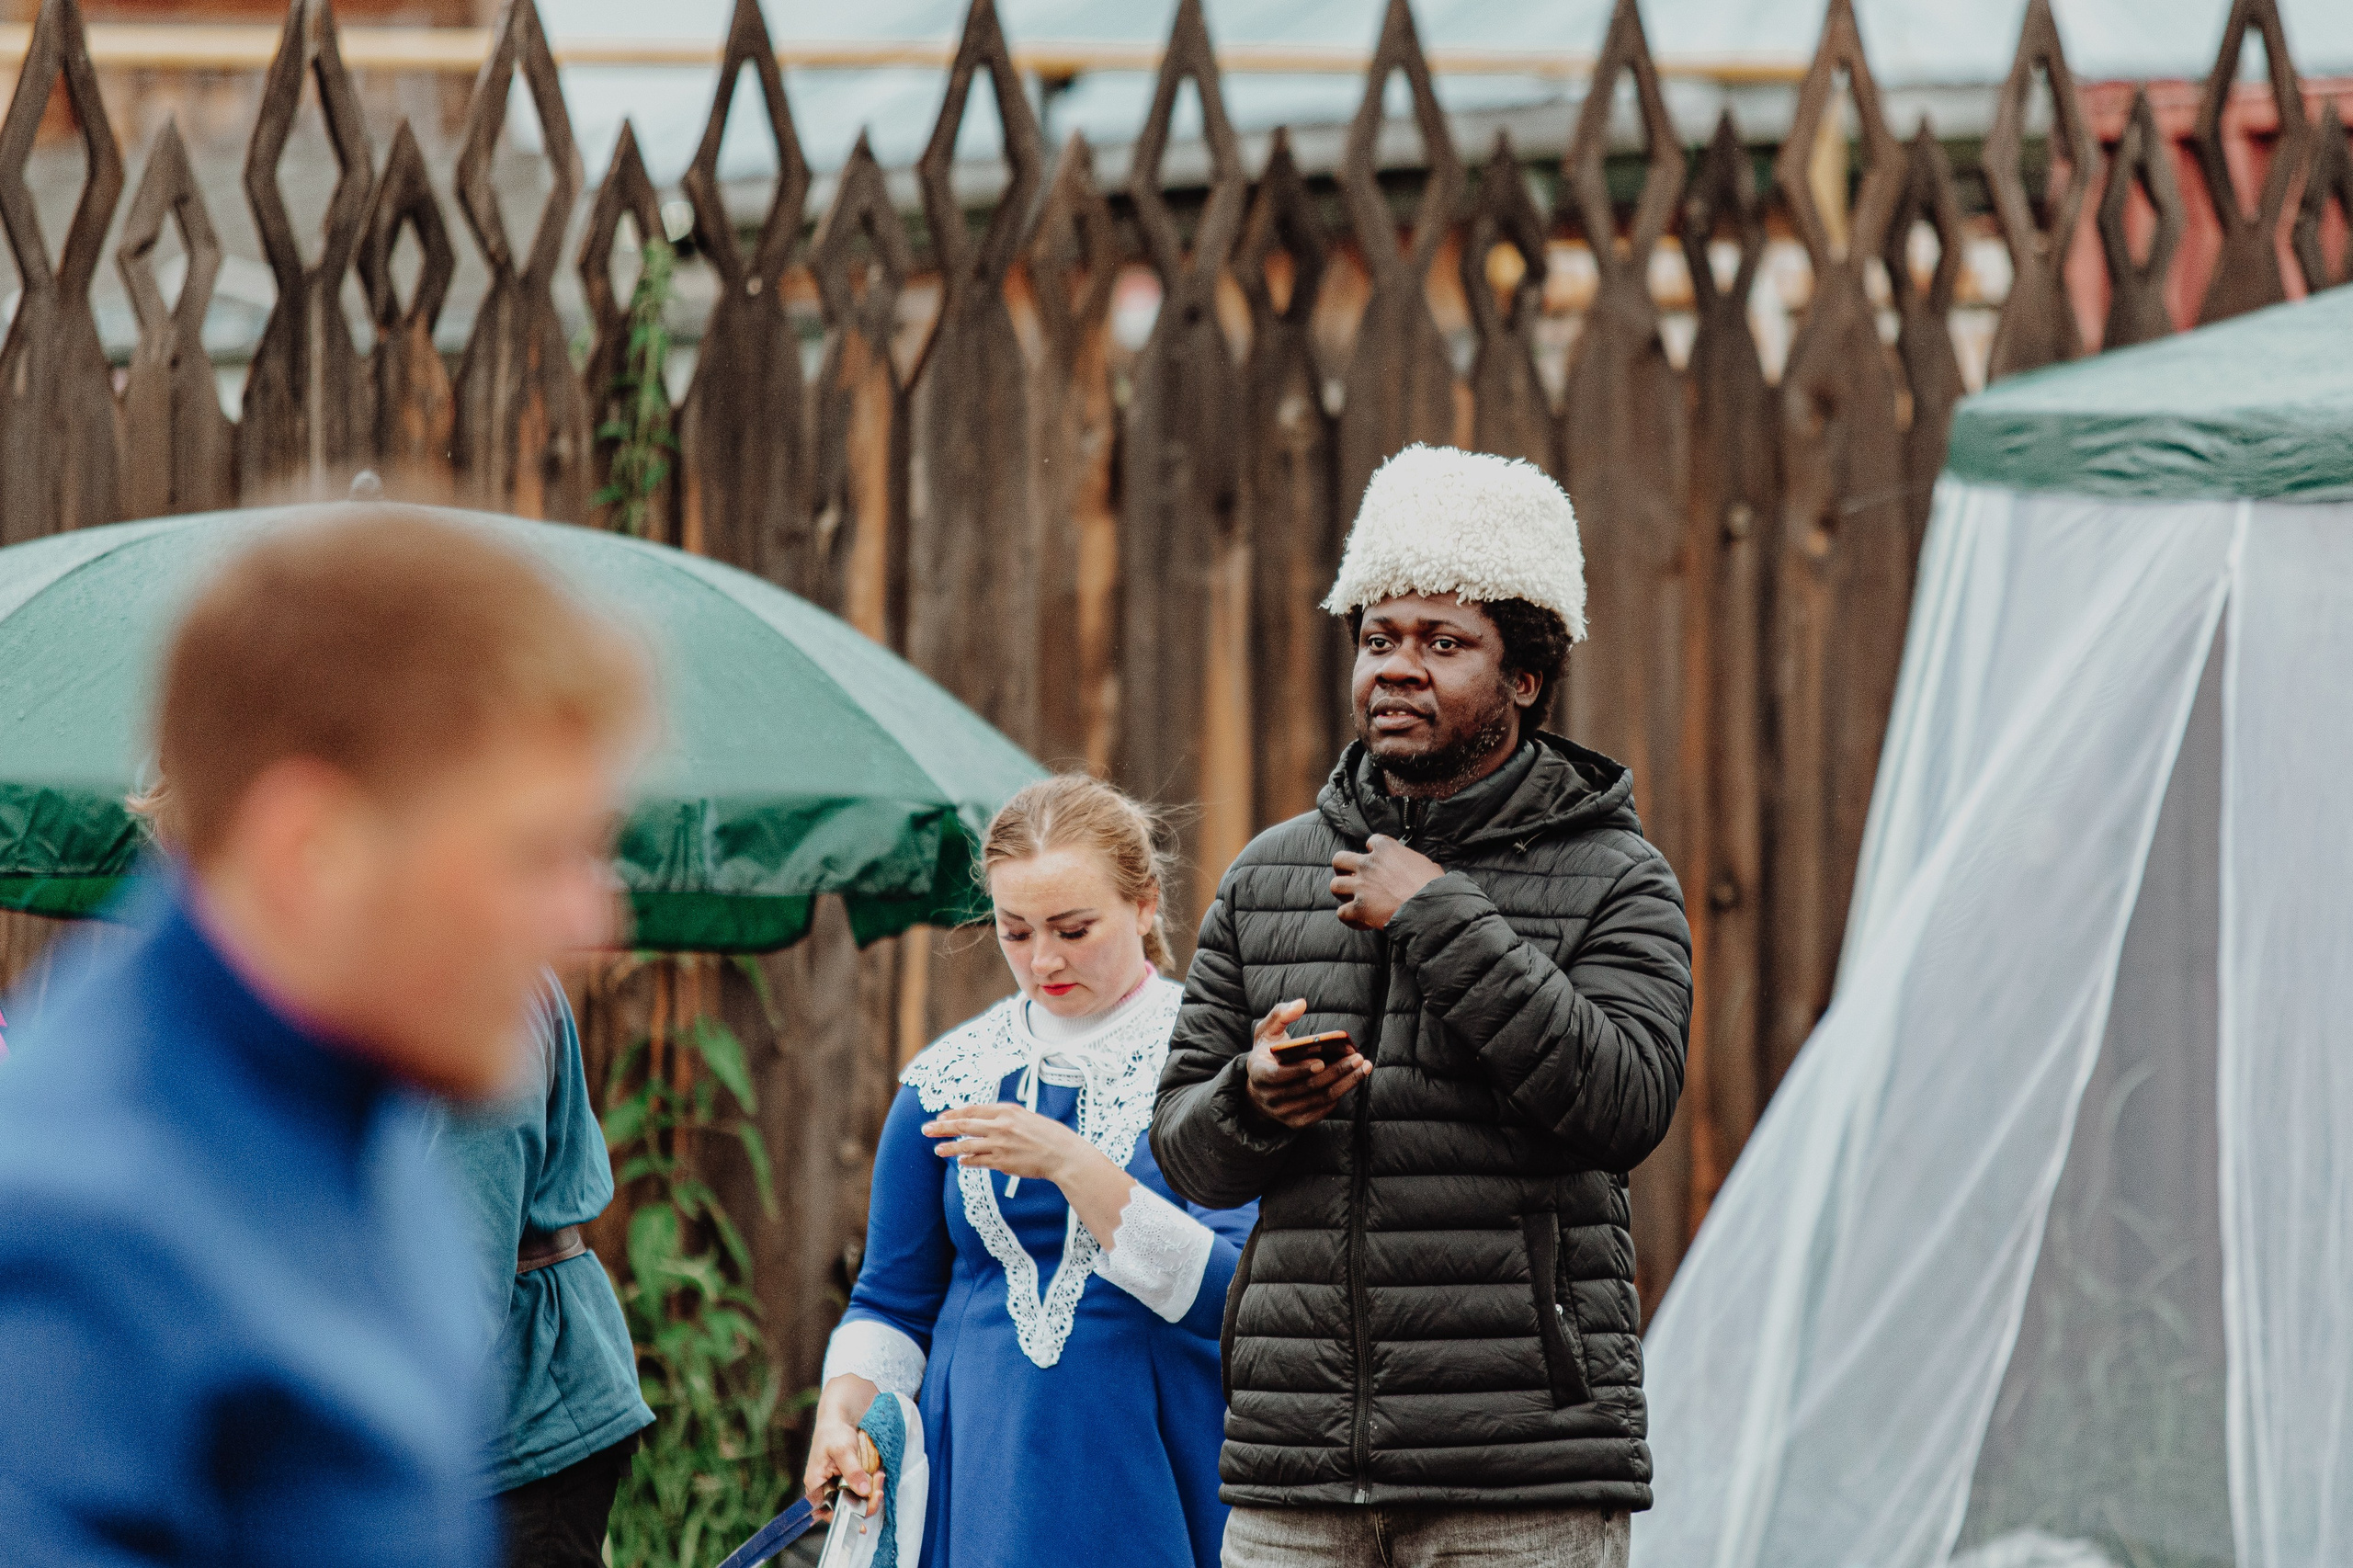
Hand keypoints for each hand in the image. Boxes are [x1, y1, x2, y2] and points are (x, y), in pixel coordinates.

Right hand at [804, 1376, 884, 1517]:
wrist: (844, 1411)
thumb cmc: (834, 1429)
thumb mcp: (842, 1449)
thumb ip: (852, 1471)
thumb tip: (863, 1491)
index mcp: (817, 1484)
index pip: (827, 1511)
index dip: (844, 1518)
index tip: (862, 1522)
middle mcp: (828, 1487)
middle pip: (847, 1507)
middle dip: (865, 1502)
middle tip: (878, 1492)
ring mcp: (843, 1482)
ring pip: (860, 1498)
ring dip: (873, 1492)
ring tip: (880, 1477)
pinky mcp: (856, 1476)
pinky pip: (867, 1487)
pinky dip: (875, 1484)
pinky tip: (880, 1474)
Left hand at [925, 1102, 1091, 1184]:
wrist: (1064, 1154)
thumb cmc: (1048, 1135)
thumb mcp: (1026, 1117)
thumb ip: (1005, 1118)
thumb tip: (984, 1122)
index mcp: (1007, 1111)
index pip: (973, 1109)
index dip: (954, 1113)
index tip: (941, 1116)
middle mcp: (1001, 1126)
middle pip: (964, 1125)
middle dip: (942, 1127)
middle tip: (926, 1129)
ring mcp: (1001, 1145)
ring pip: (967, 1145)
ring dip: (950, 1148)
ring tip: (938, 1150)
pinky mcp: (1003, 1162)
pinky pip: (979, 1161)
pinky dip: (968, 1160)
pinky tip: (960, 1160)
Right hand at [1244, 998, 1370, 1128]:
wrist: (1260, 1090)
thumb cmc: (1267, 1054)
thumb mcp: (1266, 1032)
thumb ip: (1280, 1014)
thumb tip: (1301, 1004)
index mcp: (1259, 1073)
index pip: (1278, 1076)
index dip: (1299, 1070)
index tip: (1321, 1061)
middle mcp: (1269, 1097)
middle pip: (1307, 1087)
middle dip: (1336, 1071)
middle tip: (1358, 1057)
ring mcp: (1283, 1112)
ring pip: (1320, 1099)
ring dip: (1345, 1083)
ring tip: (1363, 1067)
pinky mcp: (1296, 1122)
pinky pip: (1322, 1110)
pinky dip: (1339, 1095)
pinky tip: (1351, 1080)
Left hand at [1331, 834, 1444, 930]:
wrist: (1430, 908)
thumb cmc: (1433, 886)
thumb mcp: (1425, 864)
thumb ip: (1412, 862)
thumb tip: (1415, 867)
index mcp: (1386, 849)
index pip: (1371, 842)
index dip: (1373, 851)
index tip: (1377, 858)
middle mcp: (1369, 864)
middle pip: (1340, 860)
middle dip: (1343, 868)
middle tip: (1351, 876)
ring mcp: (1361, 886)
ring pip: (1335, 885)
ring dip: (1343, 893)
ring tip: (1351, 899)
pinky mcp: (1359, 908)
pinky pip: (1342, 913)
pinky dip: (1350, 918)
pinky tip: (1360, 921)